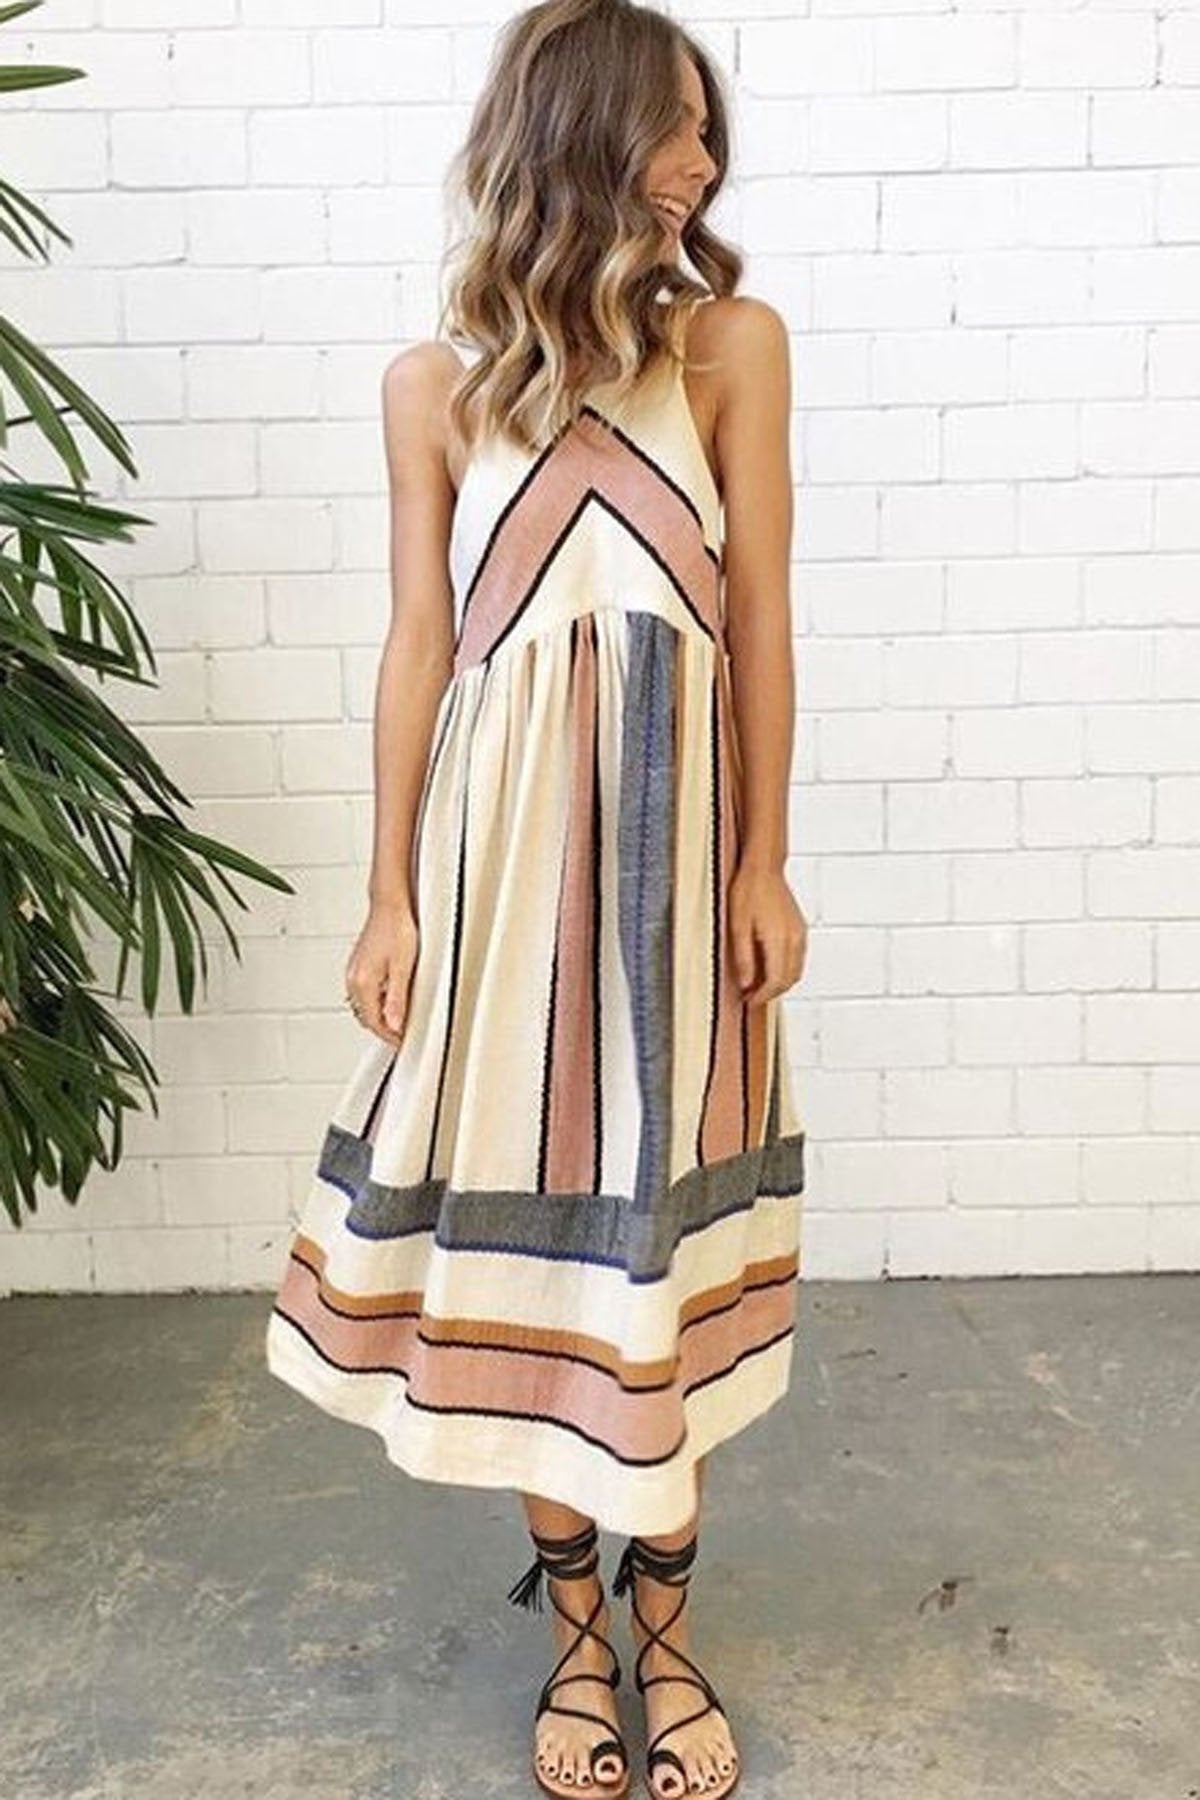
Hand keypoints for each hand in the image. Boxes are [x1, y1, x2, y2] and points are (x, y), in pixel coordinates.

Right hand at [344, 900, 419, 1046]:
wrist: (389, 905)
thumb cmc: (398, 928)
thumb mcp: (403, 967)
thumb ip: (397, 998)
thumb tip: (395, 1024)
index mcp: (363, 982)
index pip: (374, 1021)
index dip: (390, 1035)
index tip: (403, 1041)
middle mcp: (353, 979)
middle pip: (366, 1016)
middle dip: (383, 1028)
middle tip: (403, 1034)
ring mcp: (353, 972)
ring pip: (364, 1005)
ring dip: (379, 1015)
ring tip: (399, 1018)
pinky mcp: (358, 966)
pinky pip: (364, 993)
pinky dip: (376, 1002)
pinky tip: (391, 998)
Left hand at [727, 863, 807, 1006]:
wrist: (764, 869)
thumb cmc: (749, 891)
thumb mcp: (737, 927)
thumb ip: (743, 958)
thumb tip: (746, 982)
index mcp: (779, 940)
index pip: (776, 981)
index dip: (762, 996)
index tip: (749, 1000)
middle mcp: (794, 939)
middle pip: (789, 980)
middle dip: (771, 993)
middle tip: (751, 996)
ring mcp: (799, 934)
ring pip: (795, 971)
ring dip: (779, 983)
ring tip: (758, 984)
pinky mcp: (799, 929)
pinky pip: (797, 959)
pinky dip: (785, 970)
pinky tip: (768, 967)